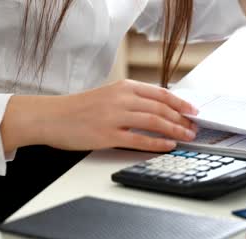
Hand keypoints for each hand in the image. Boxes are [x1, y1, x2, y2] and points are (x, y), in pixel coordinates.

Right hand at [0, 80, 198, 152]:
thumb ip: (133, 99)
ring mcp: (114, 116)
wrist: (51, 117)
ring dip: (175, 130)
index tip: (194, 111)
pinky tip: (169, 145)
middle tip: (194, 127)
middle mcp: (121, 98)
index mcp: (123, 86)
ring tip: (187, 137)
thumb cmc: (80, 108)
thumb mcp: (109, 95)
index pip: (161, 93)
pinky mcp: (107, 135)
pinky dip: (158, 143)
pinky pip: (139, 139)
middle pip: (161, 108)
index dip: (181, 102)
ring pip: (154, 122)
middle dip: (182, 119)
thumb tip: (160, 108)